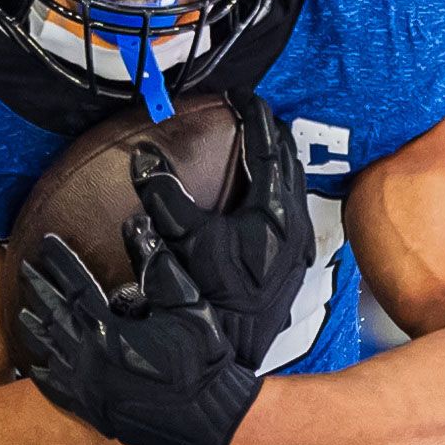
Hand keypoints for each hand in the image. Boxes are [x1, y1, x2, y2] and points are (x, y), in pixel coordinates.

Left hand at [14, 218, 260, 444]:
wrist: (213, 416)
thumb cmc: (203, 357)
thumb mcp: (185, 302)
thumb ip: (156, 264)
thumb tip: (135, 224)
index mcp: (109, 331)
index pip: (75, 286)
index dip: (60, 262)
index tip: (45, 242)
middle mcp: (90, 361)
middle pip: (55, 317)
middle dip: (39, 289)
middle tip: (24, 269)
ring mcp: (90, 390)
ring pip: (52, 354)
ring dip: (36, 330)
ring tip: (23, 311)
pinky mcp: (96, 413)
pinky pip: (59, 392)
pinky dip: (45, 376)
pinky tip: (36, 367)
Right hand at [131, 92, 314, 369]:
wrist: (237, 350)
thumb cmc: (215, 298)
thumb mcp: (184, 240)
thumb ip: (165, 195)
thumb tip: (145, 156)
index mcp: (276, 210)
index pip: (269, 146)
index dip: (253, 115)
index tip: (240, 95)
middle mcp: (296, 224)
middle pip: (290, 161)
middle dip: (270, 133)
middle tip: (250, 113)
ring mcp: (299, 245)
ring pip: (294, 185)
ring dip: (277, 161)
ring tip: (257, 145)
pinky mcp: (293, 263)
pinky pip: (290, 207)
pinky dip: (277, 187)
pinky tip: (260, 196)